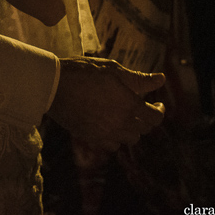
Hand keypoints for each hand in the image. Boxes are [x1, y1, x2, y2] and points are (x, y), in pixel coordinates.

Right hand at [48, 56, 165, 150]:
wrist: (53, 85)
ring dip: (131, 129)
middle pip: (144, 129)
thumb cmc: (84, 72)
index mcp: (130, 105)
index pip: (155, 117)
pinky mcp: (92, 138)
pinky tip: (110, 125)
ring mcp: (106, 133)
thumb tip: (161, 79)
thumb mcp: (113, 70)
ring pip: (129, 139)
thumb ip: (139, 78)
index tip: (158, 104)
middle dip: (146, 119)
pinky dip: (115, 137)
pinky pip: (112, 145)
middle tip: (142, 108)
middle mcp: (121, 123)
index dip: (160, 111)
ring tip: (125, 117)